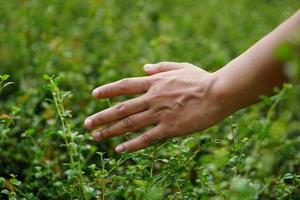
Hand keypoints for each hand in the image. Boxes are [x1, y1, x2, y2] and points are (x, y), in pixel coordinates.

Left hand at [84, 62, 228, 152]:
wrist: (219, 92)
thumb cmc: (202, 79)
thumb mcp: (180, 67)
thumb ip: (160, 67)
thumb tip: (143, 67)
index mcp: (154, 82)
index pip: (124, 86)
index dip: (107, 90)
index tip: (93, 95)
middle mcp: (152, 98)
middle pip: (121, 108)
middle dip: (101, 116)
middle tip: (86, 124)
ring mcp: (160, 113)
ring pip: (129, 124)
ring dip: (110, 131)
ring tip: (95, 137)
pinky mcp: (169, 128)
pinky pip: (146, 138)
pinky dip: (131, 145)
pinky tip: (119, 150)